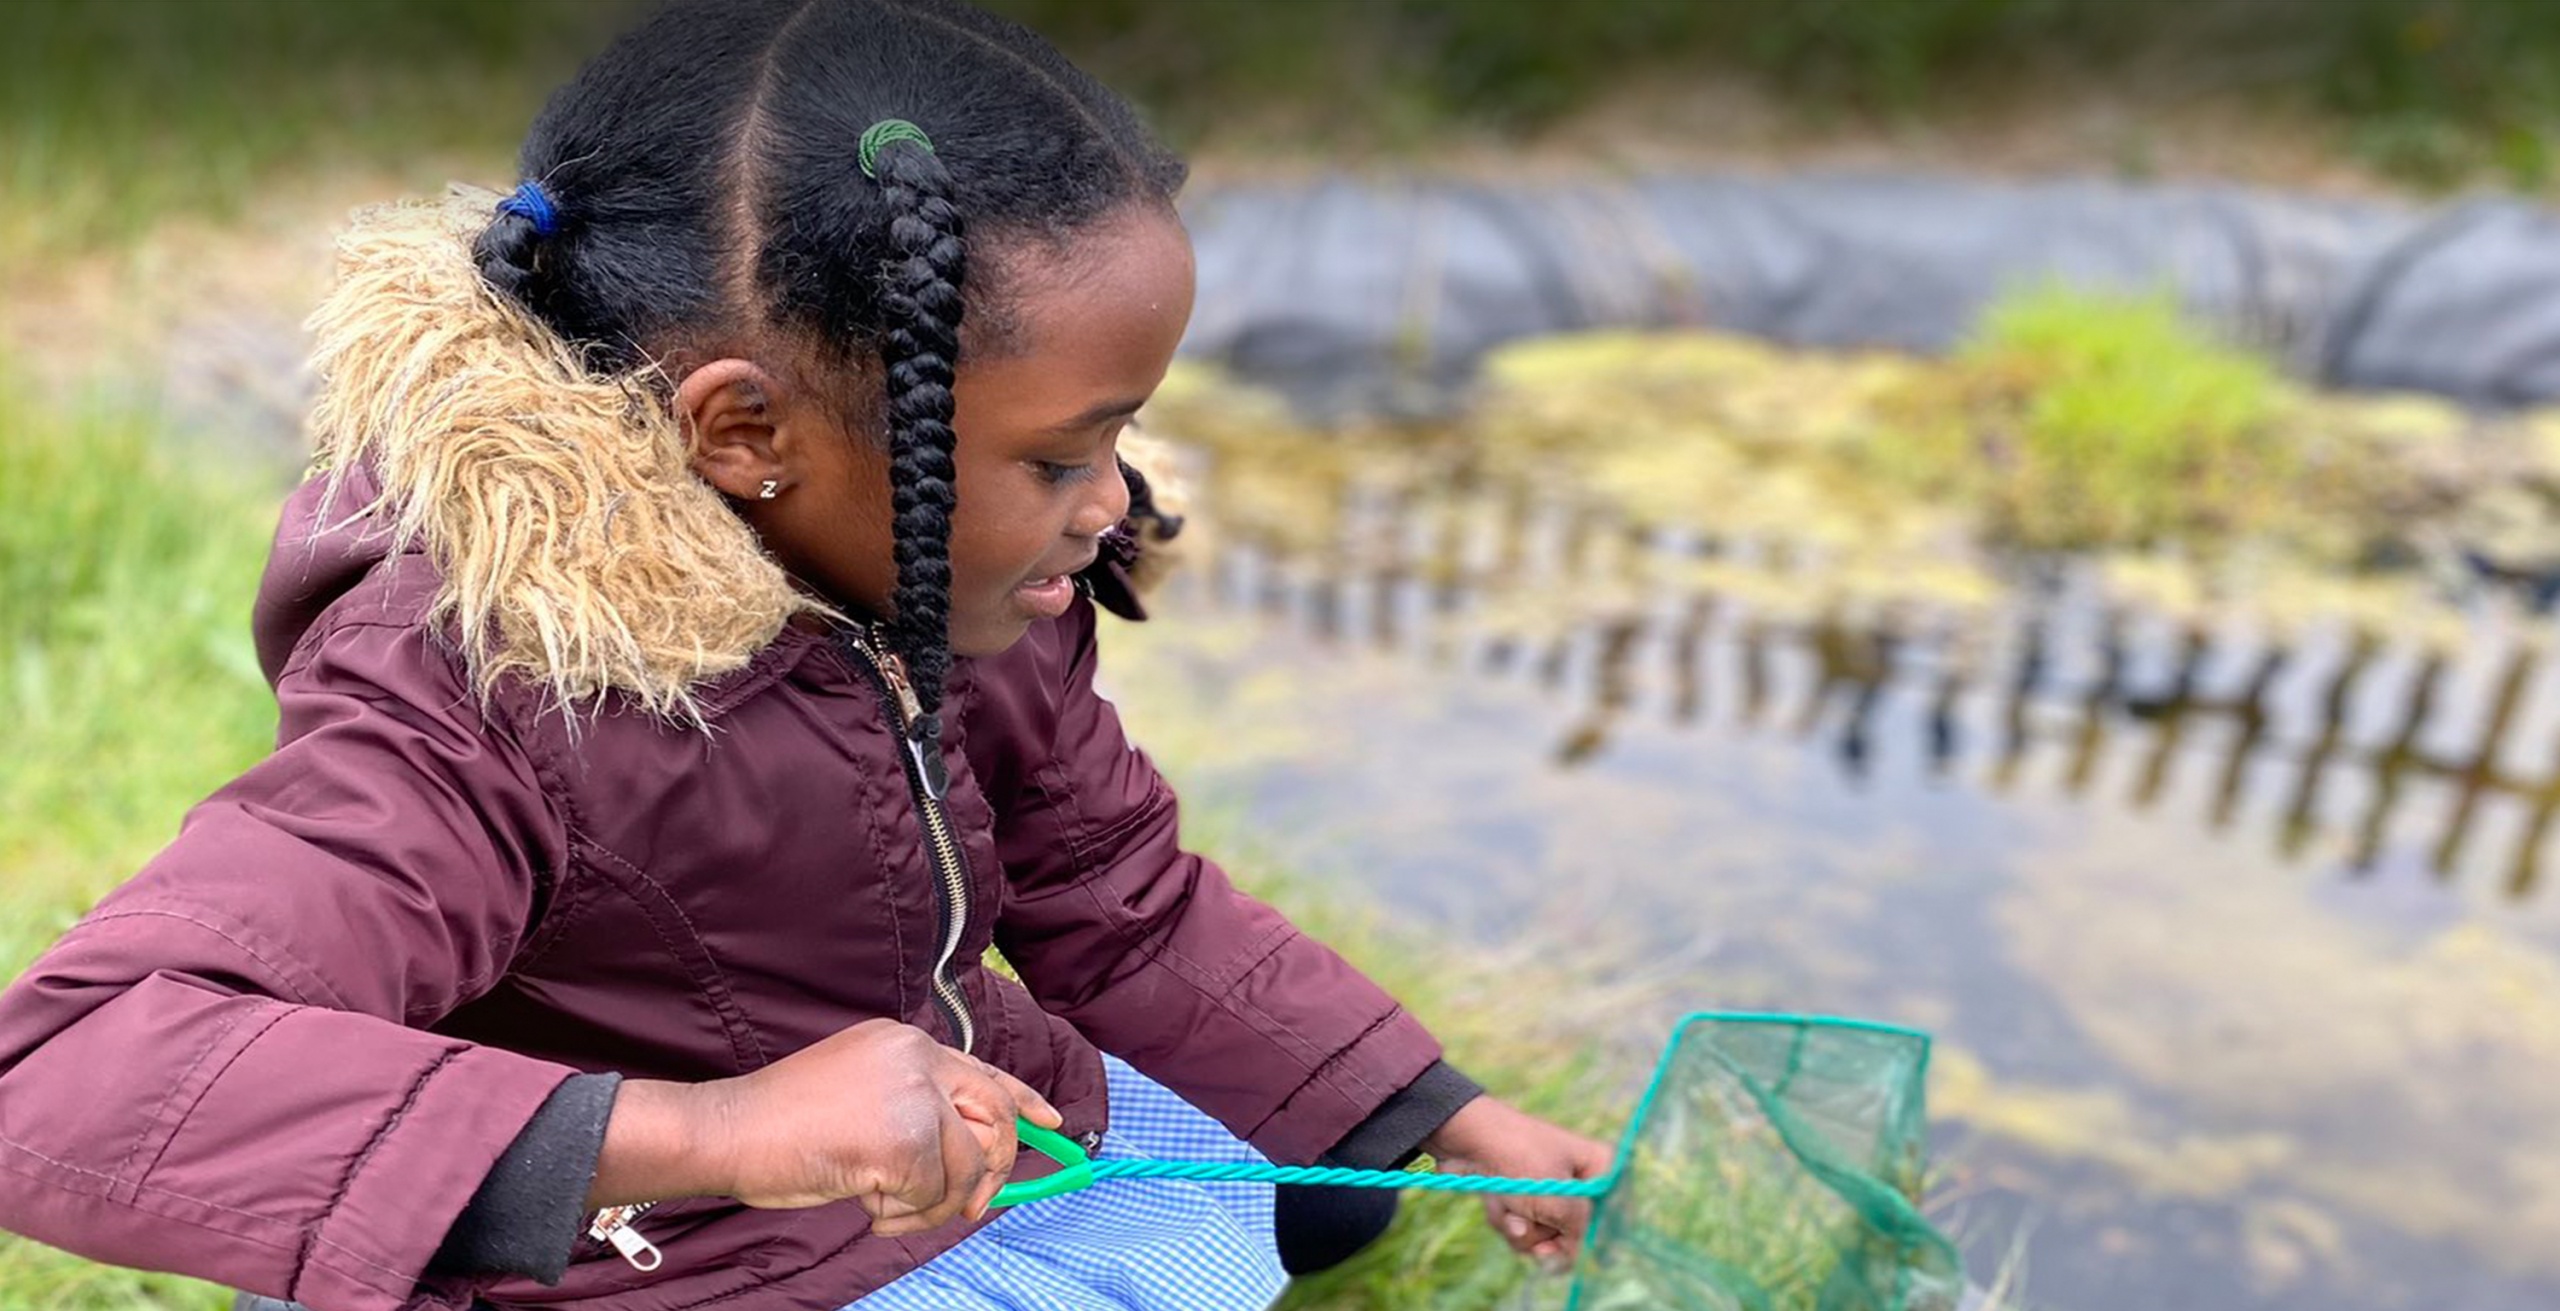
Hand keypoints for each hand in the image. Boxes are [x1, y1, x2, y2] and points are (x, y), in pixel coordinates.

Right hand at [598, 1018, 1062, 1236]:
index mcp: (905, 1043)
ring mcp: (913, 1094)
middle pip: (994, 1117)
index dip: (1025, 1100)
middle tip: (972, 1207)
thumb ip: (914, 1111)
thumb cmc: (782, 1126)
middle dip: (992, 1171)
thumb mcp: (860, 1096)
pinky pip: (935, 1194)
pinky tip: (868, 1207)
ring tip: (886, 1207)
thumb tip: (973, 1161)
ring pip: (967, 1166)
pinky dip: (905, 1215)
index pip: (984, 1071)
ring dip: (934, 1205)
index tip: (1052, 1124)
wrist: (728, 1131)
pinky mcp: (905, 1138)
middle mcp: (917, 1057)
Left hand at [1422, 1097, 1614, 1273]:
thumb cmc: (1520, 1160)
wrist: (1465, 1136)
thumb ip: (1578, 1236)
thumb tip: (1575, 1261)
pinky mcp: (1522, 1196)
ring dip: (1521, 1228)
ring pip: (1543, 1235)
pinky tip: (1495, 1201)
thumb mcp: (1559, 1201)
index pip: (1613, 1218)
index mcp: (1601, 1168)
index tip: (1568, 1245)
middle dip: (1544, 1233)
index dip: (1592, 1239)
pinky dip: (1505, 1219)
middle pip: (1575, 1233)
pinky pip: (1521, 1227)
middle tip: (1528, 1220)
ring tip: (1508, 1204)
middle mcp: (1579, 1179)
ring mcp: (1548, 1189)